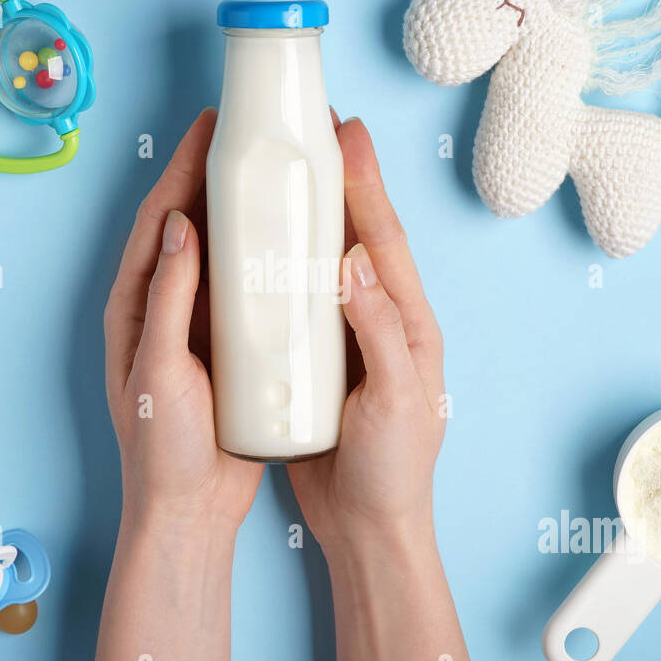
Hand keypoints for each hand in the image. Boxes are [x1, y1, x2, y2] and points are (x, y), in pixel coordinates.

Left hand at [90, 109, 258, 660]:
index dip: (182, 167)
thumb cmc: (164, 448)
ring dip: (242, 210)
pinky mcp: (226, 347)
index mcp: (135, 305)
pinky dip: (264, 257)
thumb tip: (182, 224)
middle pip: (189, 223)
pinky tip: (293, 241)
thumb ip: (168, 299)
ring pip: (220, 251)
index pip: (159, 219)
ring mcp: (195, 325)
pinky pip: (245, 287)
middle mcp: (162, 307)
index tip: (211, 125)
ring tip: (276, 171)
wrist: (189, 511)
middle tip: (250, 133)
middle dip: (214, 174)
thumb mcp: (160, 370)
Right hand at [287, 116, 481, 660]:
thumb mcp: (396, 403)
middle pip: (355, 237)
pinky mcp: (315, 363)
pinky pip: (296, 302)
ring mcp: (346, 340)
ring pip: (323, 264)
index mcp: (408, 323)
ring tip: (278, 174)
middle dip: (337, 182)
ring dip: (305, 217)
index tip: (346, 133)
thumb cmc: (394, 471)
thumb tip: (353, 261)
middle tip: (312, 132)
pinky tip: (253, 252)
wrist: (368, 528)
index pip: (382, 238)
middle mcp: (379, 321)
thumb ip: (379, 333)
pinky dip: (278, 269)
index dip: (364, 183)